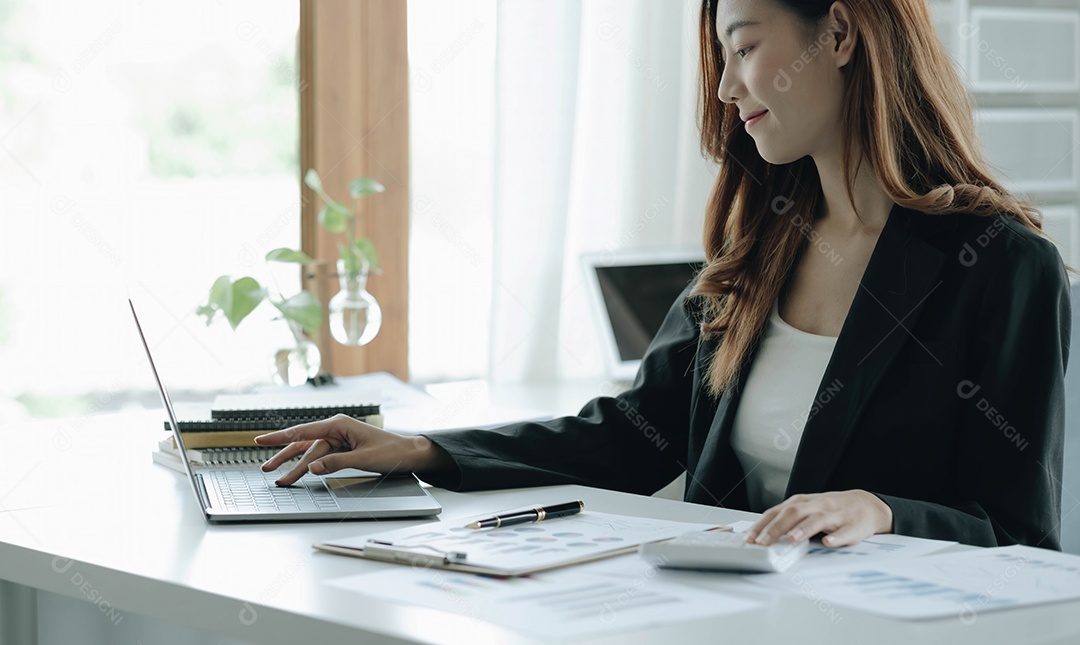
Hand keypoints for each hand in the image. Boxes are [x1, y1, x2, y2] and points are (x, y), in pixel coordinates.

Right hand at [254, 414, 454, 485]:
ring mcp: (338, 439)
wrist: (409, 454)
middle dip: (285, 458)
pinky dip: (310, 466)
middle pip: (304, 445)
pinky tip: (299, 472)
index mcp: (339, 424)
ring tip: (279, 477)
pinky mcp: (342, 449)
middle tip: (267, 469)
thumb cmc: (391, 451)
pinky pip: (321, 458)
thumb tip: (313, 468)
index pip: (304, 431)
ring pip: (311, 454)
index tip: (261, 440)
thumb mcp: (364, 458)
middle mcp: (336, 429)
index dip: (281, 437)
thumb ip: (336, 463)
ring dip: (296, 466)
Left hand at [745, 490, 892, 547]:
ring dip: (803, 529)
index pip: (777, 512)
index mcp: (802, 503)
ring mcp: (834, 515)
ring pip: (817, 520)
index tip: (749, 537)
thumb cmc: (831, 510)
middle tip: (763, 542)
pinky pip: (844, 532)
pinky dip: (836, 537)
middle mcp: (816, 506)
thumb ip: (786, 520)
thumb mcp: (806, 510)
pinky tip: (828, 542)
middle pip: (793, 513)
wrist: (866, 505)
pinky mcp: (853, 526)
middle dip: (776, 528)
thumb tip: (761, 535)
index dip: (762, 525)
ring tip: (791, 538)